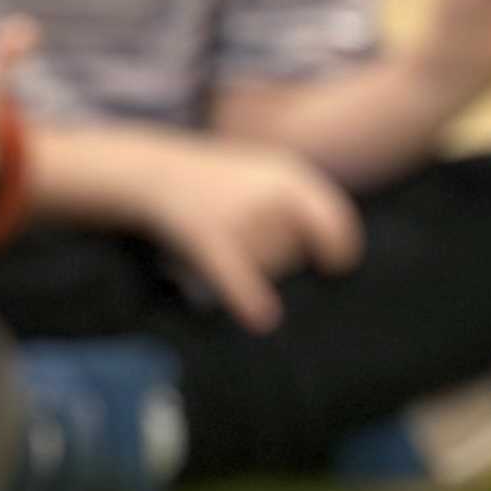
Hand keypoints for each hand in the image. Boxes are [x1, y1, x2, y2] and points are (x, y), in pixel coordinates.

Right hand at [133, 135, 360, 330]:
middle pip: (295, 252)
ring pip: (267, 266)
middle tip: (243, 242)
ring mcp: (239, 215)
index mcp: (290, 176)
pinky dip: (249, 297)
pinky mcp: (207, 238)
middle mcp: (270, 193)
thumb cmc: (217, 180)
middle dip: (276, 259)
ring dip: (250, 269)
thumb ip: (306, 205)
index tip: (333, 266)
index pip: (333, 225)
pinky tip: (263, 320)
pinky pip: (236, 274)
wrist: (152, 170)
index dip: (338, 251)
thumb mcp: (267, 172)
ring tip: (221, 242)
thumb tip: (338, 256)